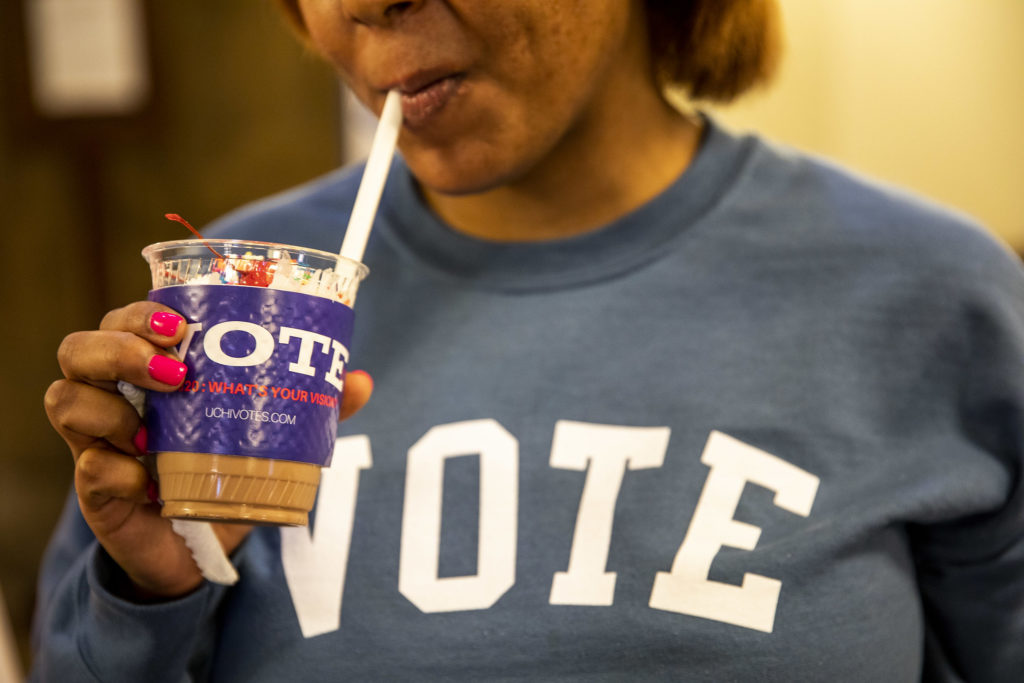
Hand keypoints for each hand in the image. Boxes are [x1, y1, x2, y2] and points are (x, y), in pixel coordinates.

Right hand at [45, 302, 373, 599]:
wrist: (200, 548)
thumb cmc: (227, 472)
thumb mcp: (270, 434)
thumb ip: (312, 406)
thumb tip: (360, 380)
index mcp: (151, 372)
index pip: (121, 321)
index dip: (136, 314)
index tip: (178, 325)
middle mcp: (115, 398)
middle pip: (78, 349)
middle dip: (117, 348)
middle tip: (173, 370)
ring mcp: (98, 442)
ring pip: (65, 398)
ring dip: (110, 407)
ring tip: (157, 431)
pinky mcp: (96, 491)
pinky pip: (87, 467)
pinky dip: (117, 468)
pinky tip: (150, 479)